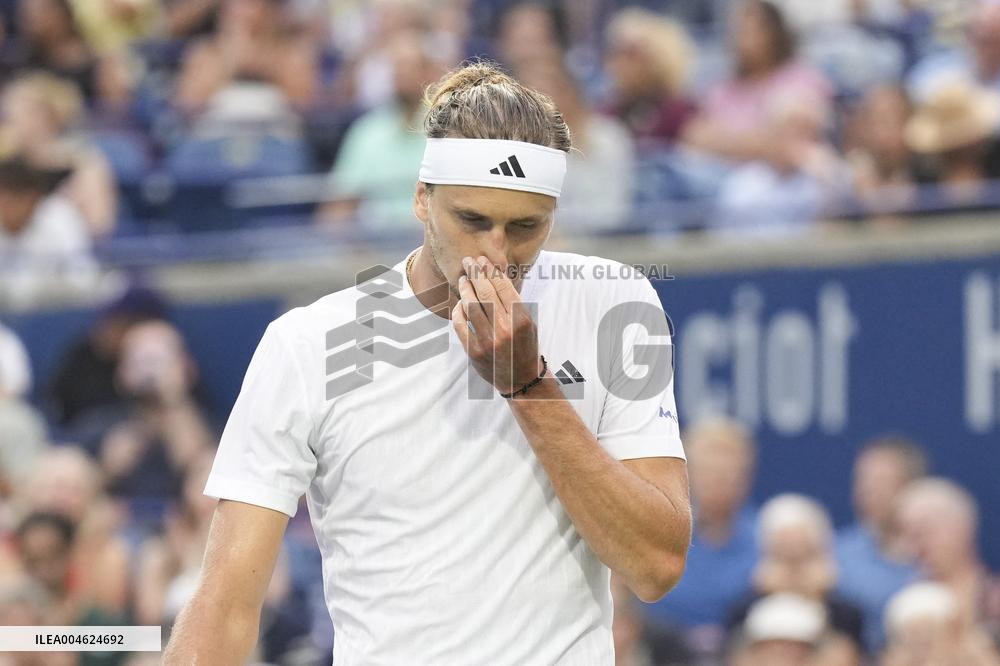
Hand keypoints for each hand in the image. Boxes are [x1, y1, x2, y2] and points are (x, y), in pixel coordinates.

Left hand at [452, 255, 542, 394]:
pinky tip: (459, 303)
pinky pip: (460, 325)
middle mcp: (505, 329)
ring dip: (465, 288)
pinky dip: (458, 311)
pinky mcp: (474, 352)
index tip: (482, 260)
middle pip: (485, 293)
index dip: (490, 270)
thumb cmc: (525, 345)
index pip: (503, 287)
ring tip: (463, 279)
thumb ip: (513, 301)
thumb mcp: (529, 322)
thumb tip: (493, 274)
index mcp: (521, 319)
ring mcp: (488, 341)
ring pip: (471, 306)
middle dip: (475, 273)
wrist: (521, 379)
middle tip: (468, 261)